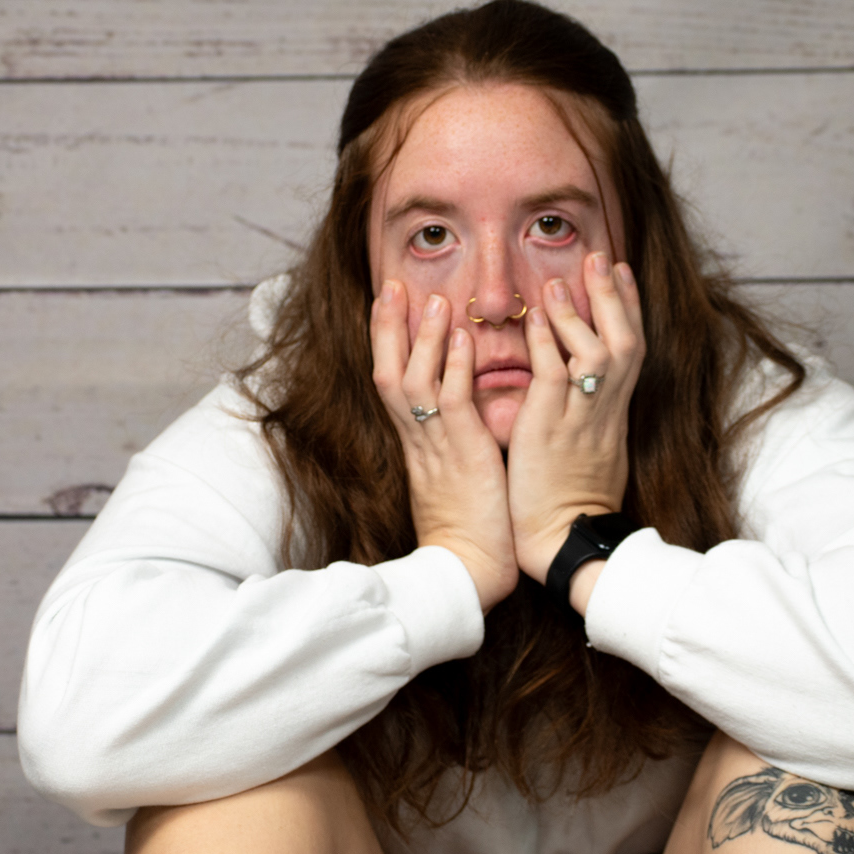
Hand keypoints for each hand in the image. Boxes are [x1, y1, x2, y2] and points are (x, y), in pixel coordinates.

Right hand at [371, 281, 517, 611]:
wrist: (465, 569)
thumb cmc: (467, 529)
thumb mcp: (452, 475)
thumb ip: (451, 440)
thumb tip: (463, 414)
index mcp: (413, 443)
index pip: (390, 382)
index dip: (386, 343)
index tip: (387, 305)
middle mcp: (416, 439)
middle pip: (386, 371)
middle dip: (386, 328)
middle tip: (391, 284)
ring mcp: (435, 445)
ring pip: (413, 380)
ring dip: (422, 338)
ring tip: (432, 297)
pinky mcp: (462, 455)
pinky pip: (452, 403)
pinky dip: (454, 368)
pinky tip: (462, 338)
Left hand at [507, 253, 643, 591]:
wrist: (568, 540)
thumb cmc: (571, 499)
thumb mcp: (590, 448)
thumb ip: (587, 411)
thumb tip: (577, 382)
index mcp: (613, 413)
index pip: (631, 349)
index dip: (629, 308)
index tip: (621, 270)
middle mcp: (604, 410)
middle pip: (625, 341)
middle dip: (615, 297)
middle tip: (601, 256)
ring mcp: (580, 419)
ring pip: (596, 354)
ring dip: (578, 314)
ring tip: (561, 279)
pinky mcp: (551, 431)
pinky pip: (555, 379)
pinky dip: (546, 345)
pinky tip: (534, 318)